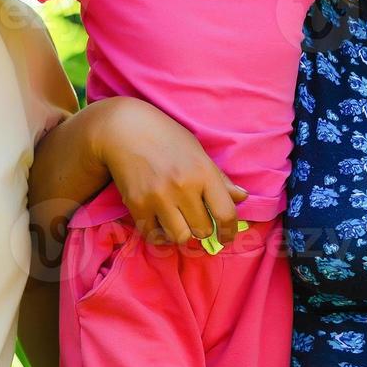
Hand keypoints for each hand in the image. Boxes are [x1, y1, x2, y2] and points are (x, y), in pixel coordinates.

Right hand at [95, 98, 247, 246]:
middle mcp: (183, 187)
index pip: (226, 214)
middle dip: (203, 230)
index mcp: (203, 172)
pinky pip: (153, 236)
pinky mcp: (137, 205)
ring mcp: (158, 197)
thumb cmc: (165, 137)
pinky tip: (160, 224)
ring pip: (180, 238)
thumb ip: (219, 178)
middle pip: (203, 230)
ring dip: (182, 234)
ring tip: (179, 223)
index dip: (229, 231)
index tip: (226, 235)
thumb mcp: (197, 152)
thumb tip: (242, 197)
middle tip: (198, 224)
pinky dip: (159, 235)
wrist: (123, 129)